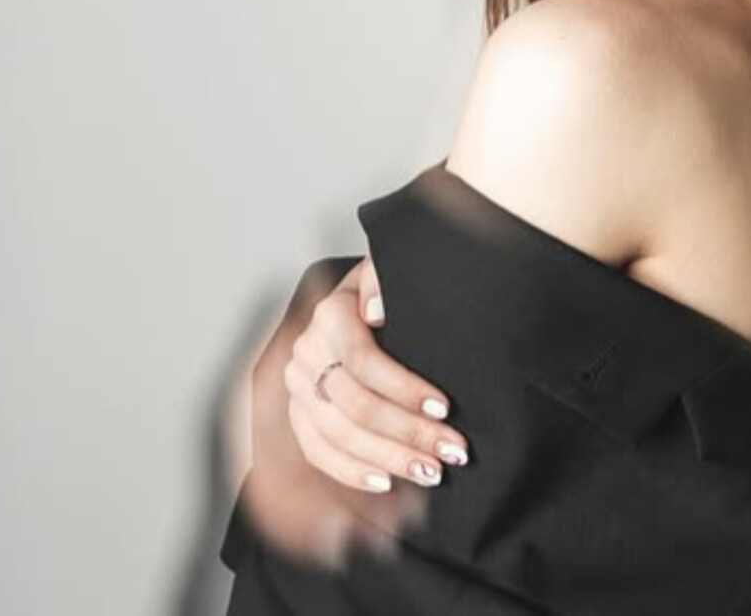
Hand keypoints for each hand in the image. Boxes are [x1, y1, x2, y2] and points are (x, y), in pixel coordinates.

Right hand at [284, 256, 470, 493]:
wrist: (362, 297)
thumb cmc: (391, 287)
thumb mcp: (394, 269)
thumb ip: (384, 279)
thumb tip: (376, 312)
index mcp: (329, 314)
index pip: (364, 361)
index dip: (404, 388)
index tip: (444, 408)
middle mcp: (307, 351)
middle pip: (356, 405)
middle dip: (408, 433)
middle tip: (452, 451)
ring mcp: (298, 385)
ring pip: (339, 435)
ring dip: (389, 459)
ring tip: (431, 472)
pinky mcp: (298, 412)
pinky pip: (317, 451)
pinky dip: (350, 471)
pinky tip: (386, 482)